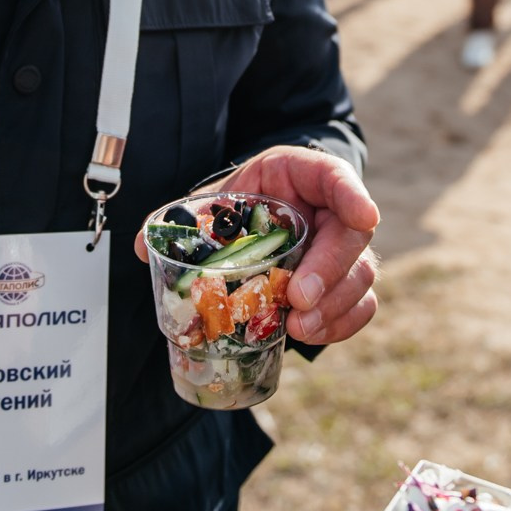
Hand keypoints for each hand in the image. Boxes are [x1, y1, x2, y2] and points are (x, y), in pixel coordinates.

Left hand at [138, 146, 378, 343]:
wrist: (258, 221)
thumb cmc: (241, 206)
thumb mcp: (216, 202)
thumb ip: (185, 220)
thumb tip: (146, 246)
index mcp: (303, 177)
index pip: (337, 176)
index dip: (353, 194)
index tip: (364, 216)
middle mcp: (333, 210)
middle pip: (352, 235)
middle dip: (330, 270)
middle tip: (299, 299)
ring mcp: (344, 249)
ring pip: (362, 274)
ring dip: (334, 306)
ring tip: (298, 327)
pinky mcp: (345, 283)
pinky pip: (360, 305)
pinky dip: (340, 324)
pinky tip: (310, 334)